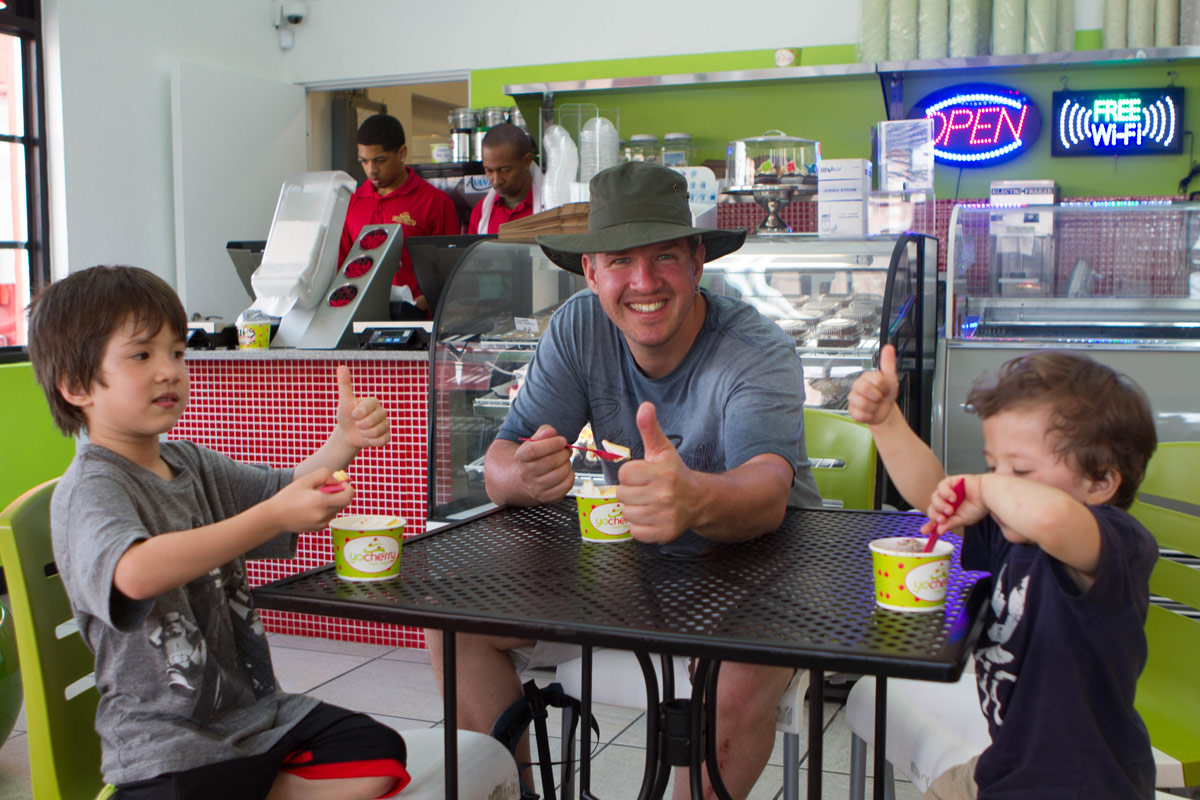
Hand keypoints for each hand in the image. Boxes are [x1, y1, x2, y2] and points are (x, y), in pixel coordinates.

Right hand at [269, 469, 352, 532]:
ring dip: (333, 502)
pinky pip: (329, 516)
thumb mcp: (305, 480)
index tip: (342, 484)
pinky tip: (312, 507)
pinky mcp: (319, 528)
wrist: (275, 517)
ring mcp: (322, 524)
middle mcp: (323, 515)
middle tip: (329, 488)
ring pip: (337, 510)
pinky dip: (326, 510)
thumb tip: (337, 481)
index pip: (347, 497)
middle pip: (344, 503)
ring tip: (316, 498)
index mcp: (321, 501)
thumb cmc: (288, 497)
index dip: (348, 489)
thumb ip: (324, 476)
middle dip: (341, 494)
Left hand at [335, 365, 390, 448]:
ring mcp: (385, 424)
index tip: (353, 414)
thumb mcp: (344, 401)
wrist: (348, 433)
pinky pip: (382, 441)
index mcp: (374, 401)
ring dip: (365, 434)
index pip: (368, 408)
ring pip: (377, 432)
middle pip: (373, 421)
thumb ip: (345, 385)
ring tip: (362, 431)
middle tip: (357, 423)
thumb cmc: (346, 415)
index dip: (358, 414)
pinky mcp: (386, 436)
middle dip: (361, 425)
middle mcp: (382, 411)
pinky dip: (372, 442)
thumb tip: (341, 367)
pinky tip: (368, 438)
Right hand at [515, 425, 574, 502]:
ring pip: (559, 474)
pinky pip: (565, 486)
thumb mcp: (534, 442)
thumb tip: (551, 432)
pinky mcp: (546, 497)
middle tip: (566, 450)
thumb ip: (543, 433)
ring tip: (565, 461)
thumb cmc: (533, 458)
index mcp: (521, 457)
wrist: (523, 480)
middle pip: (550, 462)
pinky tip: (566, 472)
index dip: (551, 444)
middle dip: (564, 453)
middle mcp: (525, 474)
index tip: (562, 440)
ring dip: (567, 464)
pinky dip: (570, 477)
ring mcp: (535, 487)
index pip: (534, 451)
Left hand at [616, 402, 691, 543]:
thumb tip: (645, 406)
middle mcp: (665, 495)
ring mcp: (665, 516)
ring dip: (634, 508)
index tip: (642, 474)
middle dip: (631, 491)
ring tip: (648, 502)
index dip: (630, 474)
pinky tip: (651, 516)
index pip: (624, 474)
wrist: (699, 500)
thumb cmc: (675, 473)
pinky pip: (635, 531)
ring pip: (627, 513)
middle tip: (645, 489)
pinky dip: (640, 525)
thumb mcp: (662, 449)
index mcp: (662, 473)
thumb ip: (649, 428)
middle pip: (622, 494)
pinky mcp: (664, 533)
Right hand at [848, 344, 899, 425]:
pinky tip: (869, 412)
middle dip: (877, 396)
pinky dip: (869, 415)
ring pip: (863, 403)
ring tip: (874, 404)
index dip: (884, 387)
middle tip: (879, 396)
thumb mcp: (890, 378)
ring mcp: (853, 398)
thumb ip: (888, 362)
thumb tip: (888, 347)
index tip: (885, 388)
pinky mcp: (852, 411)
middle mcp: (857, 386)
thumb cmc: (887, 394)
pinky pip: (860, 414)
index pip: (876, 380)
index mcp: (866, 377)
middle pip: (865, 389)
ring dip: (874, 407)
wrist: (885, 411)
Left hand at [920, 474, 986, 536]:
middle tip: (942, 519)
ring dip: (940, 505)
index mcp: (948, 512)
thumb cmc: (979, 505)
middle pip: (932, 508)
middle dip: (935, 515)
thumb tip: (939, 531)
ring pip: (934, 498)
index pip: (935, 519)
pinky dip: (945, 493)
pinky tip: (953, 497)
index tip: (924, 531)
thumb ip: (951, 524)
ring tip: (950, 510)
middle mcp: (946, 502)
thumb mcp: (964, 519)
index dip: (929, 525)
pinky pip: (941, 486)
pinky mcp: (950, 481)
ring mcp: (947, 491)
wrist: (989, 494)